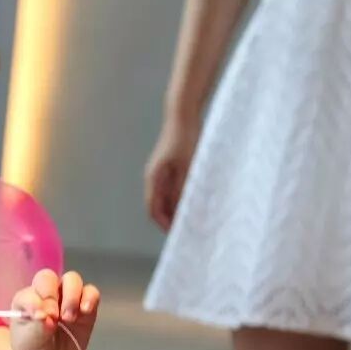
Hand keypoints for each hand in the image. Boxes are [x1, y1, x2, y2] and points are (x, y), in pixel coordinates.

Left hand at [10, 269, 99, 349]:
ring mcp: (66, 297)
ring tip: (69, 318)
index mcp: (26, 300)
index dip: (35, 303)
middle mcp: (45, 294)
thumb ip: (35, 328)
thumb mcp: (28, 344)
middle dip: (51, 295)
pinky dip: (90, 298)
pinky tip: (85, 311)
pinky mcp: (85, 305)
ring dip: (72, 296)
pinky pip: (91, 292)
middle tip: (54, 317)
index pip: (29, 293)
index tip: (40, 318)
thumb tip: (45, 316)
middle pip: (48, 277)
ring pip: (71, 280)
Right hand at [144, 117, 200, 231]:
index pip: (153, 209)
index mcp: (154, 179)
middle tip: (190, 228)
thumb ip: (183, 189)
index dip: (164, 224)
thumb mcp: (187, 167)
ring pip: (167, 197)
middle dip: (172, 218)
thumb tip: (184, 210)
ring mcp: (161, 172)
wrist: (182, 115)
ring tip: (196, 215)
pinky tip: (196, 198)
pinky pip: (173, 188)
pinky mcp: (170, 167)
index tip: (179, 234)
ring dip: (178, 208)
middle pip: (159, 206)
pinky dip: (182, 196)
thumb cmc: (184, 139)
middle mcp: (154, 178)